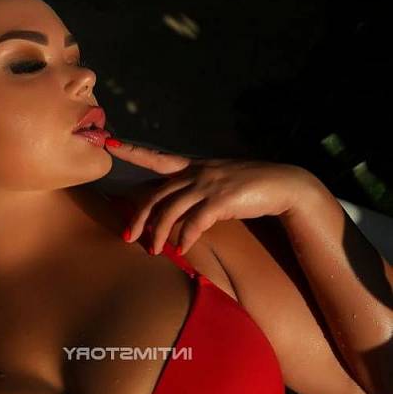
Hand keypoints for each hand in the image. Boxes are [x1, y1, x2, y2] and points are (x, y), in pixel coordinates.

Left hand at [104, 138, 321, 254]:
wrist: (282, 185)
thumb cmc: (250, 188)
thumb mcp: (219, 183)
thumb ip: (196, 192)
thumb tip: (177, 213)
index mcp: (194, 166)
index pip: (156, 158)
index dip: (133, 151)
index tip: (110, 143)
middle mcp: (197, 172)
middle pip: (156, 194)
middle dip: (139, 217)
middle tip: (128, 237)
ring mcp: (208, 185)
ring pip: (170, 210)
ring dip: (159, 233)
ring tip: (153, 251)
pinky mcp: (221, 200)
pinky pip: (194, 222)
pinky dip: (185, 237)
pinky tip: (182, 249)